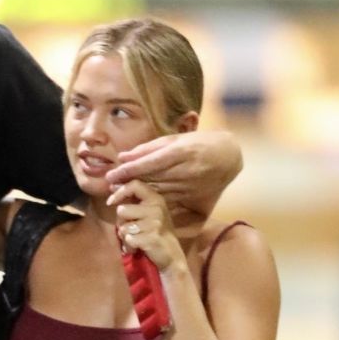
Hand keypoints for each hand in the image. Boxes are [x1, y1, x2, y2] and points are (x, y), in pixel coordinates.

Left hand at [107, 129, 241, 223]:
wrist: (229, 157)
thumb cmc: (199, 143)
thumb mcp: (175, 140)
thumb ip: (149, 149)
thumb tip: (123, 156)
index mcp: (182, 151)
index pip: (149, 163)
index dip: (129, 170)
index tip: (111, 175)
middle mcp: (186, 169)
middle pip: (151, 179)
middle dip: (128, 184)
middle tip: (110, 187)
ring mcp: (190, 185)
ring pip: (157, 191)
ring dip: (137, 194)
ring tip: (118, 193)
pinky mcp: (193, 197)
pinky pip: (167, 199)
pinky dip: (151, 199)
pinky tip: (138, 199)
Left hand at [108, 180, 185, 277]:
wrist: (171, 254)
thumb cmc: (155, 231)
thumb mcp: (149, 211)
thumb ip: (133, 199)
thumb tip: (112, 185)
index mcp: (156, 198)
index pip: (134, 185)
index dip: (119, 192)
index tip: (109, 202)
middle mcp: (156, 208)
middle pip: (122, 210)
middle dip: (121, 222)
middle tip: (130, 230)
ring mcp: (155, 223)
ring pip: (123, 227)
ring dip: (124, 236)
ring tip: (135, 238)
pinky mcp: (152, 238)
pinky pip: (128, 240)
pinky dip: (129, 246)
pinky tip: (137, 247)